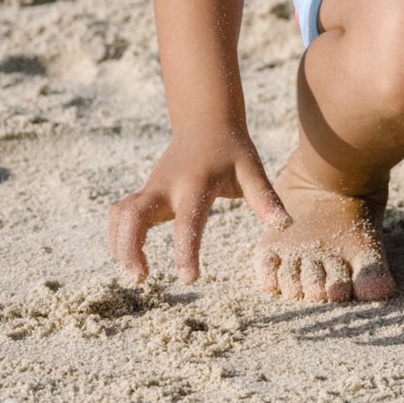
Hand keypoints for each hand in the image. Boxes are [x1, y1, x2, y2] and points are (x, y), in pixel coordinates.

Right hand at [107, 127, 291, 285]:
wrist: (205, 123)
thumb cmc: (232, 150)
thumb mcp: (252, 170)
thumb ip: (265, 198)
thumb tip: (285, 224)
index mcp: (195, 185)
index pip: (187, 222)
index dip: (186, 251)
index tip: (189, 279)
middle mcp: (167, 187)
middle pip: (133, 216)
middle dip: (129, 248)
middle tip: (140, 278)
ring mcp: (151, 189)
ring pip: (120, 215)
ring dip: (119, 244)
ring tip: (136, 273)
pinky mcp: (145, 193)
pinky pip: (121, 214)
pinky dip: (118, 236)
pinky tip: (131, 257)